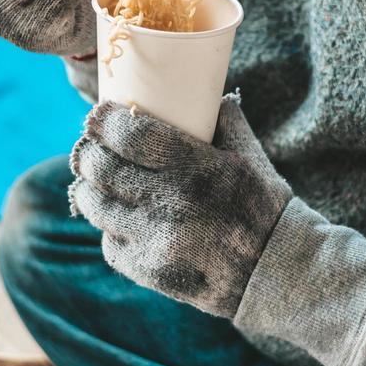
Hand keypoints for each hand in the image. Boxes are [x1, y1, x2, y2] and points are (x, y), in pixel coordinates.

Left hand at [68, 93, 293, 318]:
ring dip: (89, 188)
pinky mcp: (148, 271)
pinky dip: (109, 227)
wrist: (277, 273)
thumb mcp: (251, 156)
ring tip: (94, 180)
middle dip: (88, 152)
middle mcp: (171, 203)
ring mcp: (155, 240)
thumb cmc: (265, 207)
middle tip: (90, 147)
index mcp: (197, 168)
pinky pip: (108, 242)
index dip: (104, 121)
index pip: (130, 134)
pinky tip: (119, 218)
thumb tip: (208, 92)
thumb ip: (225, 120)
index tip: (98, 116)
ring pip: (96, 205)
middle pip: (103, 167)